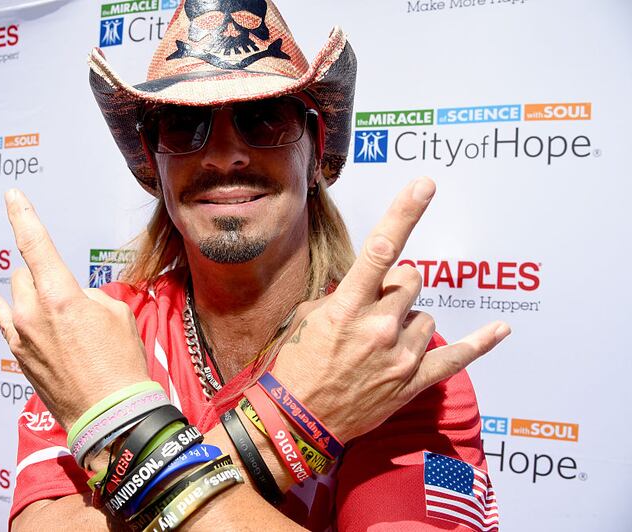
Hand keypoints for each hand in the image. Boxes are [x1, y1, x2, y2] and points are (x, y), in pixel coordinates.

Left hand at [0, 189, 148, 430]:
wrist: (109, 414)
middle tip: (70, 296)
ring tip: (52, 310)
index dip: (22, 215)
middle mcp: (32, 312)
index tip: (12, 195)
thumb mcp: (116, 316)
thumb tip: (72, 300)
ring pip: (16, 296)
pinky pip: (4, 320)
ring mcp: (21, 336)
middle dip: (44, 274)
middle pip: (26, 272)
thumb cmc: (120, 364)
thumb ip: (88, 297)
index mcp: (61, 295)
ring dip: (32, 294)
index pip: (35, 244)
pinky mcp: (18, 355)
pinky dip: (2, 308)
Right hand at [272, 177, 509, 443]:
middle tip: (377, 305)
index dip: (405, 213)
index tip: (425, 185)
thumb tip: (370, 285)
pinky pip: (456, 358)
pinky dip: (479, 343)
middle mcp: (380, 326)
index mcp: (348, 306)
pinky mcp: (413, 381)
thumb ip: (343, 297)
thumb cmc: (295, 366)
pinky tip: (500, 329)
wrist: (295, 420)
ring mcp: (401, 356)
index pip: (382, 249)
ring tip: (382, 343)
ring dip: (409, 320)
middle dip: (398, 285)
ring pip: (426, 316)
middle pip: (413, 280)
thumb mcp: (307, 319)